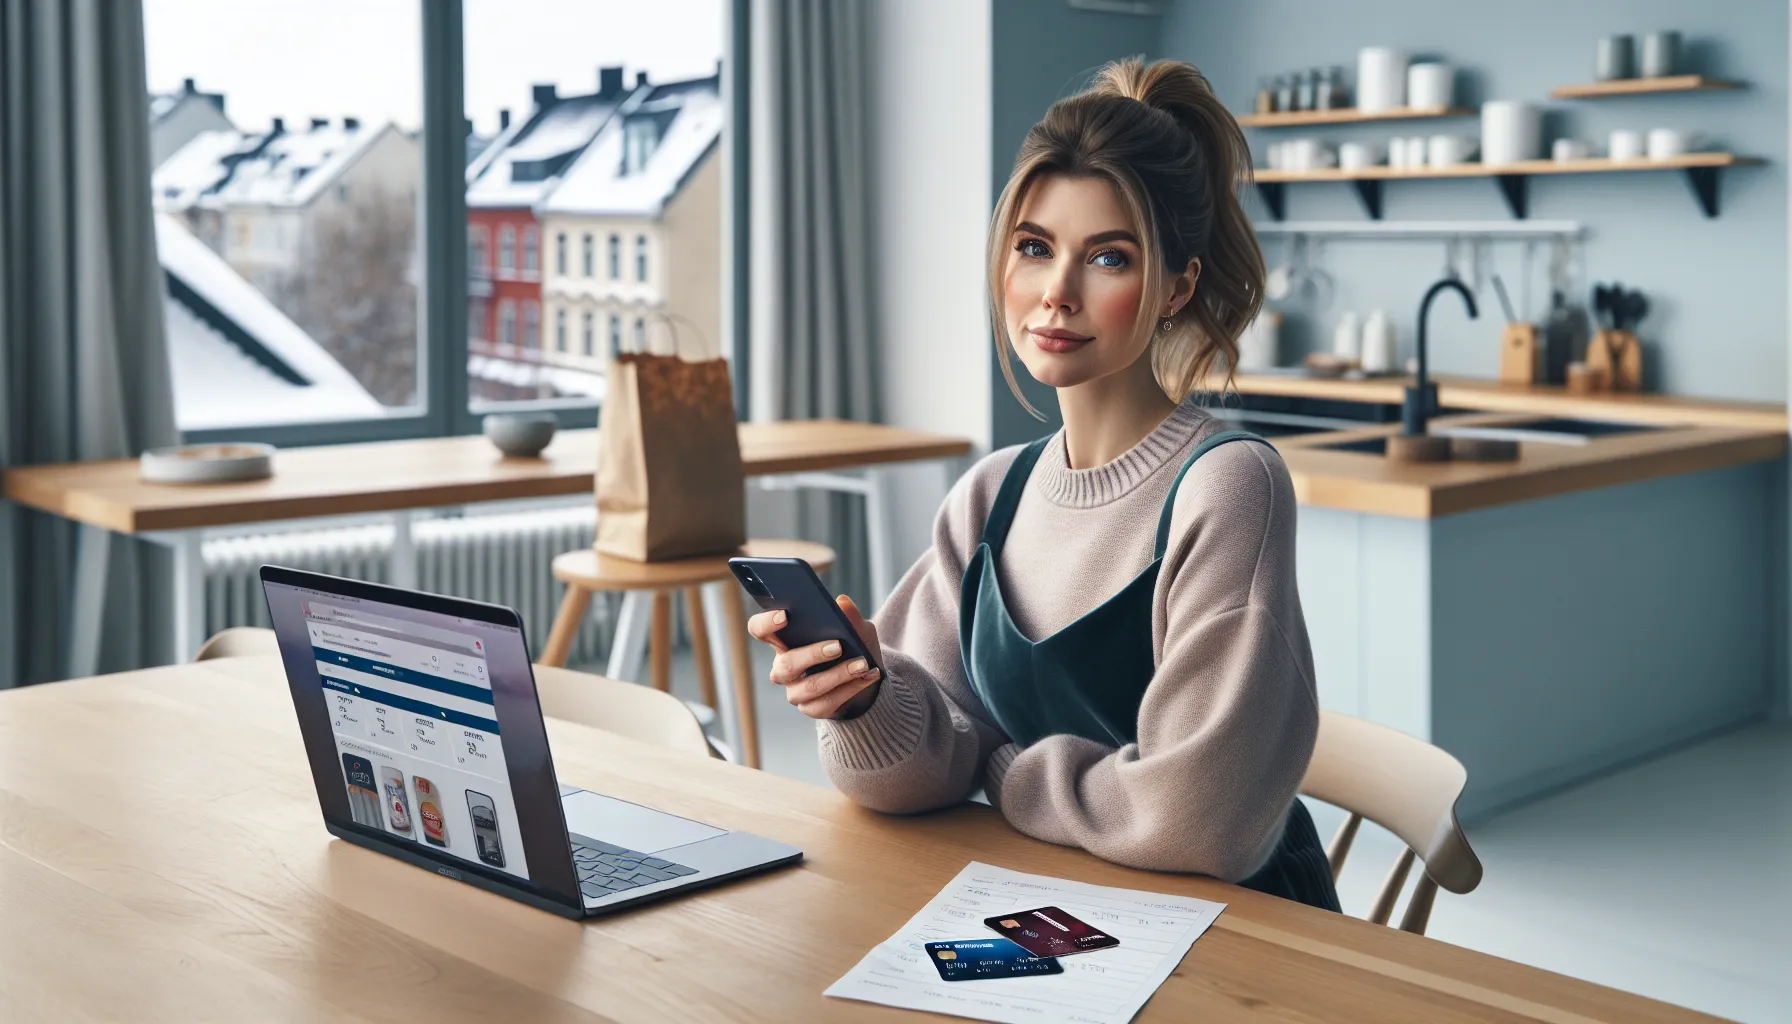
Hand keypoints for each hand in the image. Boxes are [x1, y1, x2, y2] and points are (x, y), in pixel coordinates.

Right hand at [746, 595, 883, 719]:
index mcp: (785, 641)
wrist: (864, 678)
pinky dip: (851, 688)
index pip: (759, 630)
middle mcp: (784, 667)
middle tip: (838, 646)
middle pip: (786, 664)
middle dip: (812, 654)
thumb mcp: (857, 628)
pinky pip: (827, 703)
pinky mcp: (812, 709)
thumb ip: (850, 616)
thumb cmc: (853, 647)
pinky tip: (867, 676)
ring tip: (861, 664)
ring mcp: (796, 691)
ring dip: (838, 675)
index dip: (765, 623)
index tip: (784, 615)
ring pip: (809, 687)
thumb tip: (842, 603)